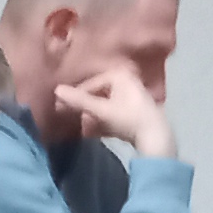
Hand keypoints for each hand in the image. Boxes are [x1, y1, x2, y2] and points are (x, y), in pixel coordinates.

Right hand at [48, 59, 174, 158]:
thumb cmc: (128, 119)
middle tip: (70, 118)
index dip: (76, 96)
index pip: (91, 84)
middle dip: (85, 108)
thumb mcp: (101, 110)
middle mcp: (127, 81)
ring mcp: (133, 96)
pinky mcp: (136, 112)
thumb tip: (56, 90)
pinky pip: (114, 114)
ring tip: (83, 128)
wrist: (156, 138)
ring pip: (105, 105)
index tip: (62, 108)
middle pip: (98, 95)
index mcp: (119, 75)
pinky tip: (95, 133)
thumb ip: (79, 101)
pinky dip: (104, 122)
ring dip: (93, 117)